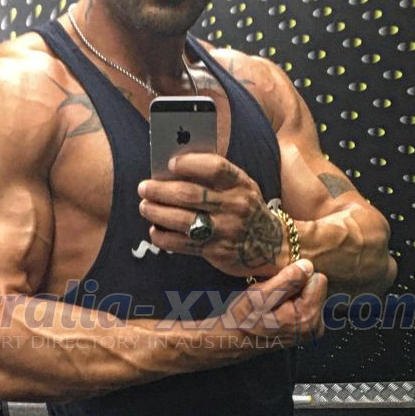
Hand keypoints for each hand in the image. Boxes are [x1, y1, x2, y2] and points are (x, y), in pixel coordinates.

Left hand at [137, 153, 290, 278]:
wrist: (271, 245)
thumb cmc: (247, 209)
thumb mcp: (243, 187)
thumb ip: (217, 178)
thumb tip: (174, 170)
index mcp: (241, 184)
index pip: (216, 167)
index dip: (190, 163)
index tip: (170, 163)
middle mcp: (235, 206)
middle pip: (190, 195)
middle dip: (161, 190)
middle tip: (144, 187)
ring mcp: (225, 230)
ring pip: (183, 220)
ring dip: (157, 212)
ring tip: (144, 206)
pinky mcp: (216, 252)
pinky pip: (183, 244)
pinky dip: (163, 237)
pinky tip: (154, 230)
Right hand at [213, 259, 327, 348]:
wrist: (237, 340)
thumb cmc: (245, 319)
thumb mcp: (260, 295)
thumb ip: (287, 280)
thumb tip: (308, 265)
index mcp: (307, 316)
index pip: (318, 280)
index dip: (297, 278)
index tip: (279, 288)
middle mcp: (316, 325)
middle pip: (316, 287)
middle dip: (296, 287)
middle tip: (274, 297)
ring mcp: (313, 329)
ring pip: (311, 294)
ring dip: (294, 294)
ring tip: (275, 304)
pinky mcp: (309, 329)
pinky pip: (308, 304)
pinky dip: (294, 302)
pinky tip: (279, 310)